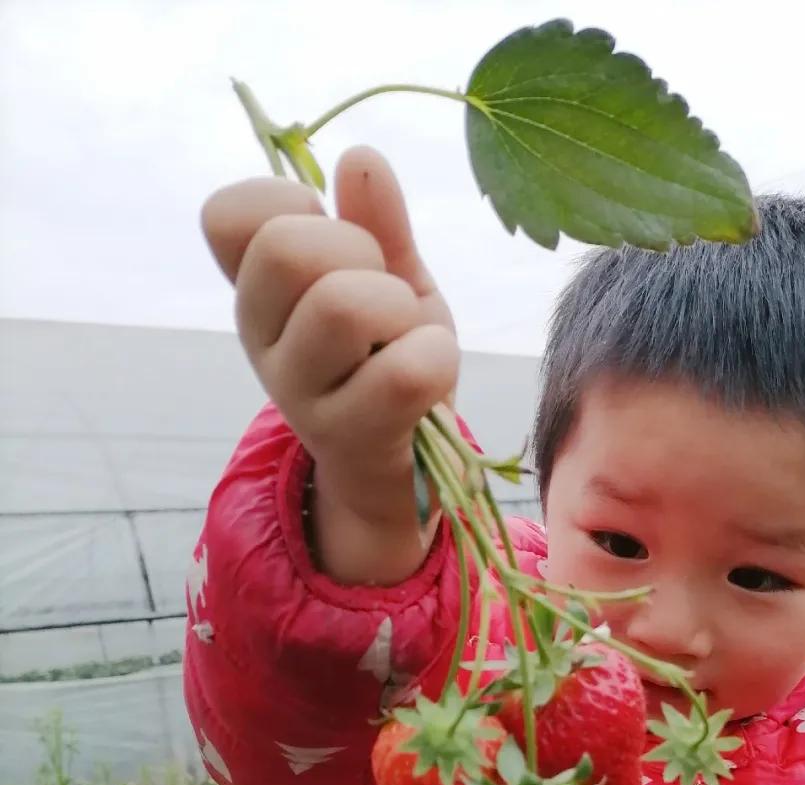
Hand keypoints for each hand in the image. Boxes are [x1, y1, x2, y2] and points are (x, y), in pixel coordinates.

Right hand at [201, 147, 458, 582]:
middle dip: (358, 253)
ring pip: (344, 306)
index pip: (227, 216)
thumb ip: (378, 224)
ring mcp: (299, 393)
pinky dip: (436, 356)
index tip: (333, 236)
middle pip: (287, 248)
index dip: (289, 204)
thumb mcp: (390, 279)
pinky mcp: (350, 437)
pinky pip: (404, 370)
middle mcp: (262, 339)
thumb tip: (359, 158)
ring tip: (406, 336)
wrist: (409, 466)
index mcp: (261, 290)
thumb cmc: (392, 359)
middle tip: (381, 292)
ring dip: (399, 311)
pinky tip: (430, 372)